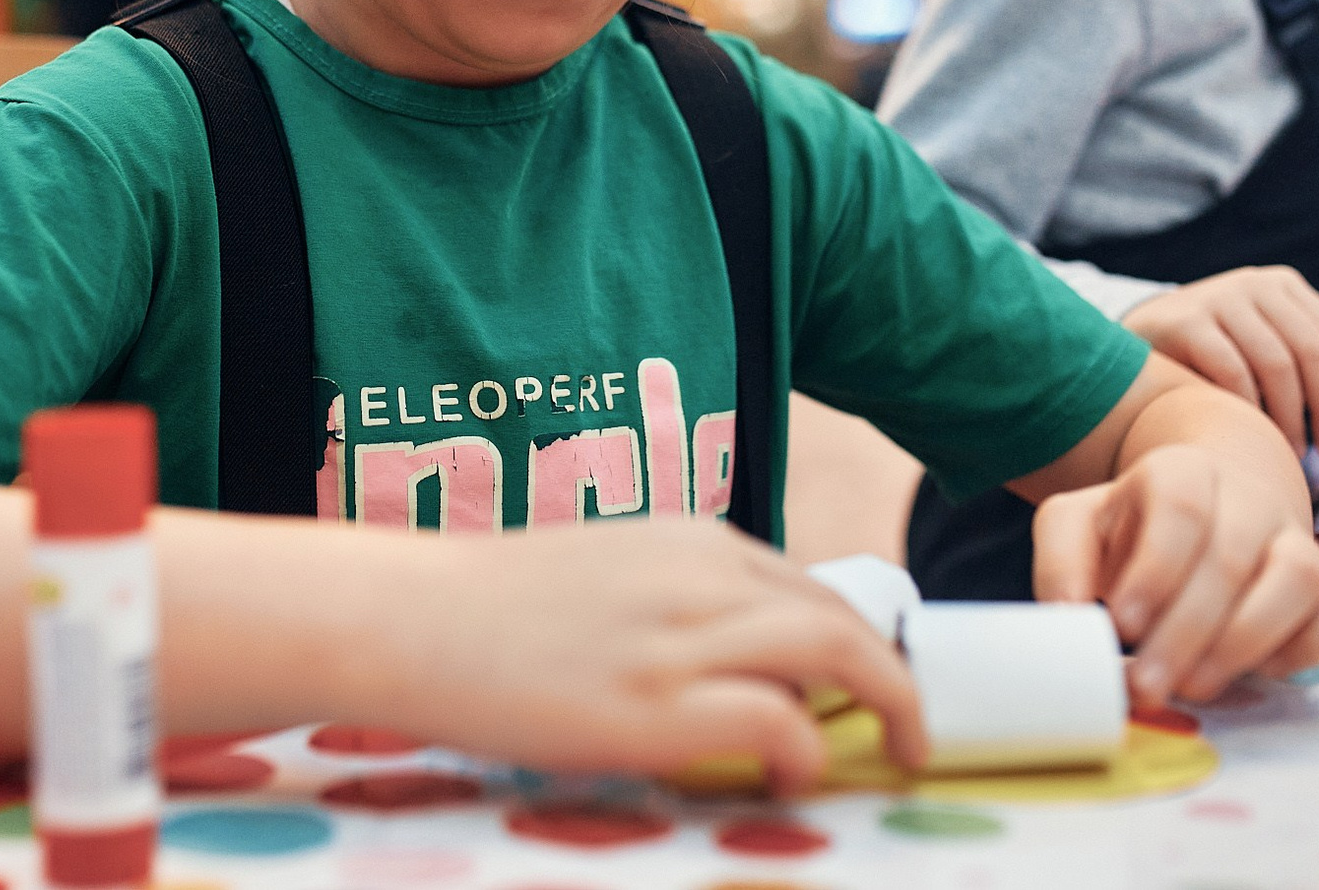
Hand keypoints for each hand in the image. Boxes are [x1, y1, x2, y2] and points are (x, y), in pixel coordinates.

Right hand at [373, 520, 925, 797]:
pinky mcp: (655, 707)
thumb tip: (727, 650)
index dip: (858, 642)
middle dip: (896, 677)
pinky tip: (789, 777)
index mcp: (689, 540)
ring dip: (885, 703)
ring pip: (836, 648)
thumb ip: (673, 594)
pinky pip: (779, 720)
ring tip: (890, 755)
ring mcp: (679, 639)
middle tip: (908, 733)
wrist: (410, 617)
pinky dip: (807, 749)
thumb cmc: (490, 605)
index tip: (868, 691)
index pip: (811, 586)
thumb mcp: (606, 570)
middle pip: (843, 614)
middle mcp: (699, 576)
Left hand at [1033, 443, 1318, 705]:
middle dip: (1186, 630)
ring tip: (1197, 683)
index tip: (1122, 623)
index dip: (1154, 567)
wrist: (1206, 515)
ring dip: (1245, 640)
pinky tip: (1260, 672)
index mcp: (1181, 471)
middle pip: (1231, 554)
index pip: (1180, 504)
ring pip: (1298, 576)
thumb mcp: (1078, 527)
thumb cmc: (1133, 531)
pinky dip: (1309, 647)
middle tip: (1148, 684)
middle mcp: (1248, 498)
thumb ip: (1061, 561)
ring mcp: (1297, 539)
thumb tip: (1068, 614)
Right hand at [1123, 267, 1318, 457]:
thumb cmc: (1217, 358)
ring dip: (1289, 416)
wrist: (1140, 344)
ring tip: (1288, 449)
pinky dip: (1248, 407)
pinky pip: (1231, 370)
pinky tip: (1248, 430)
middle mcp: (1256, 283)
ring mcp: (1218, 296)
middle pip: (1312, 351)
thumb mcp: (1276, 361)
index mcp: (1286, 288)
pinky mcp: (1185, 319)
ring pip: (1275, 363)